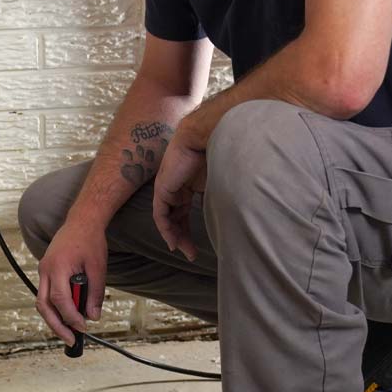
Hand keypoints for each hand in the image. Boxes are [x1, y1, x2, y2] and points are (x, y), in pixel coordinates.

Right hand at [35, 222, 106, 345]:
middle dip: (56, 326)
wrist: (82, 221)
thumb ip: (95, 294)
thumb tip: (93, 317)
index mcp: (58, 267)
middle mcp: (46, 269)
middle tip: (71, 340)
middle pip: (44, 306)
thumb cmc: (91, 241)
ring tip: (71, 331)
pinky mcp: (46, 270)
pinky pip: (46, 293)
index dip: (70, 317)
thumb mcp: (98, 268)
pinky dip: (56, 306)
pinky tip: (68, 314)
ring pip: (42, 302)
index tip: (83, 328)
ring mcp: (44, 270)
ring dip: (55, 318)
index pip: (60, 300)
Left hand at [152, 128, 206, 261]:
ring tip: (184, 251)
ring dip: (175, 236)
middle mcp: (176, 187)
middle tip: (192, 253)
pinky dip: (166, 229)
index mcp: (189, 184)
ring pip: (168, 218)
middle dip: (183, 236)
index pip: (186, 211)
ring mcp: (168, 188)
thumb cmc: (217, 154)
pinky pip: (160, 214)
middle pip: (176, 217)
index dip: (189, 228)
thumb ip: (218, 198)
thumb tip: (230, 217)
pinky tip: (173, 242)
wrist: (205, 137)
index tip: (197, 245)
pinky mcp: (162, 189)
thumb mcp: (219, 181)